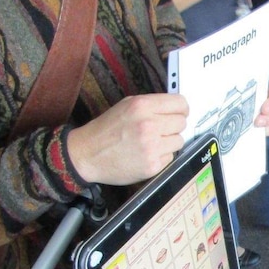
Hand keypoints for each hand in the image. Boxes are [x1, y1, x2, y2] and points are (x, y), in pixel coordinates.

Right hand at [67, 94, 188, 184]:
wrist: (86, 154)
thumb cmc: (106, 130)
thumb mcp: (126, 106)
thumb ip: (151, 105)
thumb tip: (175, 108)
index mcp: (142, 106)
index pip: (180, 103)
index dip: (181, 109)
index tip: (179, 113)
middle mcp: (148, 125)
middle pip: (182, 122)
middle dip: (174, 126)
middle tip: (161, 130)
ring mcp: (151, 147)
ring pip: (179, 141)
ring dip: (169, 142)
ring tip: (152, 143)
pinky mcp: (152, 165)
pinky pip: (170, 157)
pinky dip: (161, 156)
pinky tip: (146, 154)